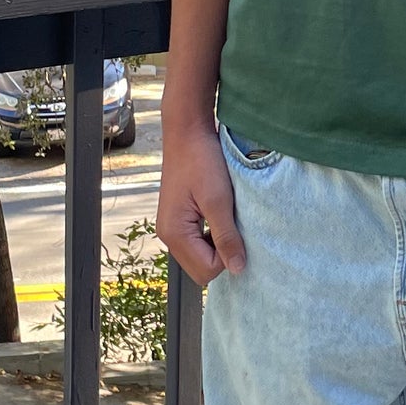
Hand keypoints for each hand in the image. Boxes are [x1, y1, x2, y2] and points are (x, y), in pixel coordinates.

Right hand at [155, 118, 245, 284]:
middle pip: (201, 269)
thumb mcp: (219, 200)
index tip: (236, 230)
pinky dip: (212, 234)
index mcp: (174, 234)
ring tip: (226, 216)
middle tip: (232, 225)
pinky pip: (198, 242)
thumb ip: (226, 237)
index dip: (228, 256)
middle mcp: (168, 236)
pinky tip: (219, 214)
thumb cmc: (202, 161)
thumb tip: (237, 269)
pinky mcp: (178, 219)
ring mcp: (171, 228)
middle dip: (221, 254)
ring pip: (200, 256)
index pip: (206, 271)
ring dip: (218, 243)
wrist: (187, 133)